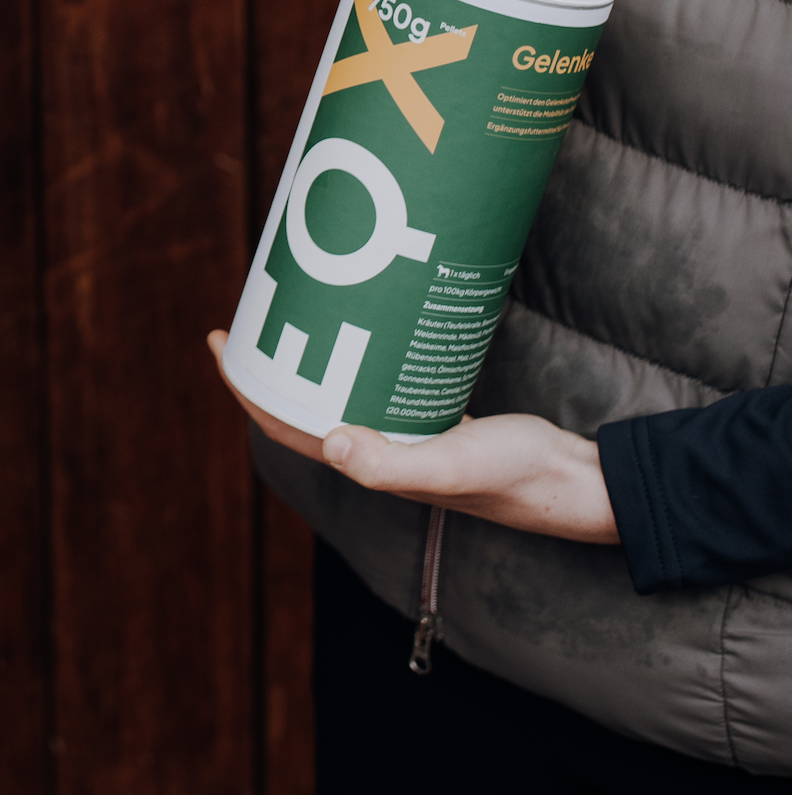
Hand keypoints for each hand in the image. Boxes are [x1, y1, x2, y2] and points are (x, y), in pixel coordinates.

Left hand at [207, 331, 618, 542]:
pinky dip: (355, 358)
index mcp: (369, 464)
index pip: (284, 423)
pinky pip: (376, 384)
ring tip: (294, 311)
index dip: (245, 387)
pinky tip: (361, 326)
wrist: (574, 482)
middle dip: (269, 365)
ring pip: (337, 393)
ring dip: (308, 360)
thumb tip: (330, 443)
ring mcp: (404, 434)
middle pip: (302, 404)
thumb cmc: (515, 477)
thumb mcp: (453, 464)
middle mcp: (377, 451)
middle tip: (252, 313)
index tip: (220, 341)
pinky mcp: (433, 418)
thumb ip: (392, 464)